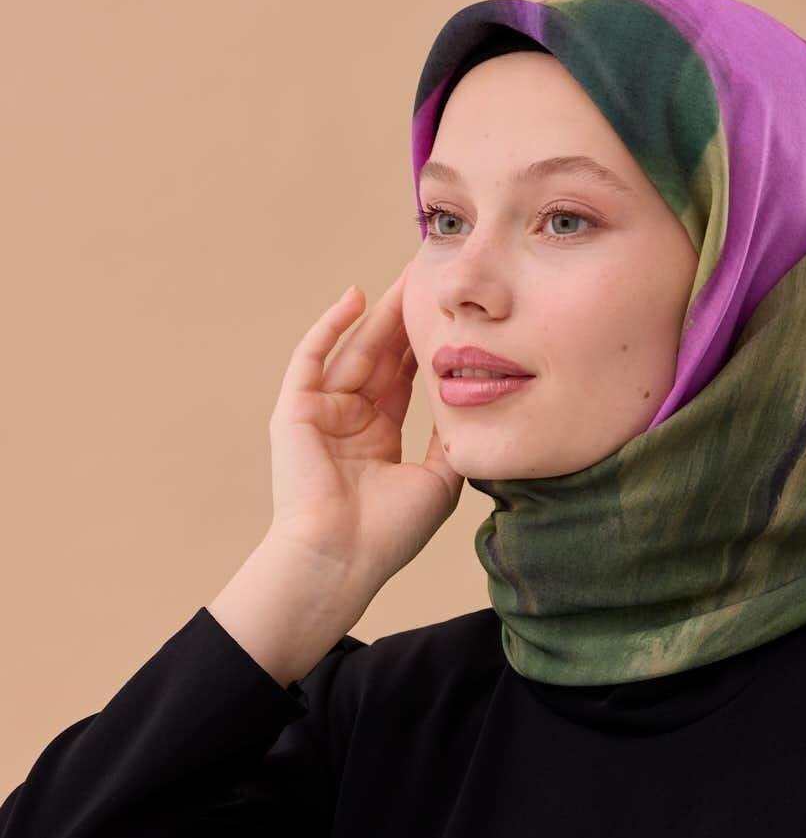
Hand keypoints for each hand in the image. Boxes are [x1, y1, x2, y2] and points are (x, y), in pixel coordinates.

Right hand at [265, 267, 464, 594]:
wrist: (340, 559)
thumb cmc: (388, 533)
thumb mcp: (438, 480)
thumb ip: (451, 438)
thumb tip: (477, 400)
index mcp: (378, 438)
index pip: (405, 378)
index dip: (427, 346)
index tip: (452, 314)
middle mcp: (349, 420)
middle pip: (382, 357)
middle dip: (406, 319)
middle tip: (432, 279)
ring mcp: (321, 413)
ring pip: (354, 351)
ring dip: (379, 315)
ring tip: (407, 277)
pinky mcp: (295, 411)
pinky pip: (312, 358)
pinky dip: (330, 326)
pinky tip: (356, 297)